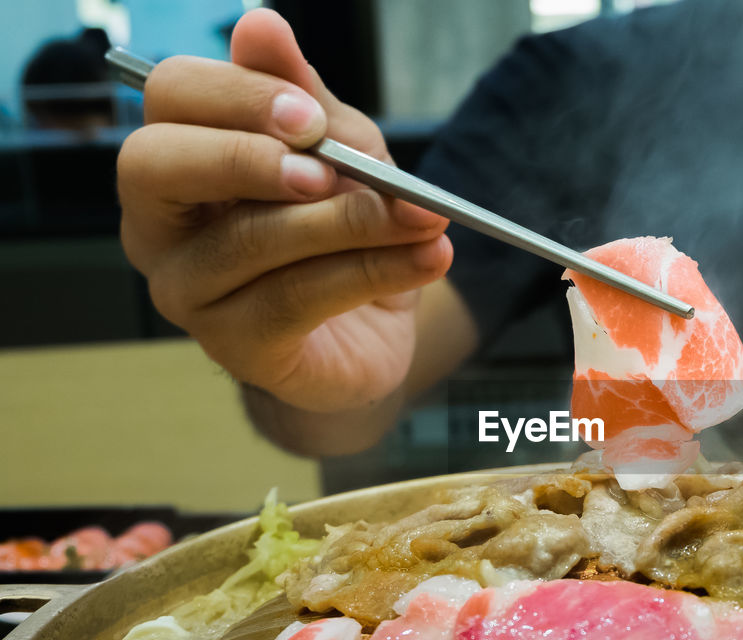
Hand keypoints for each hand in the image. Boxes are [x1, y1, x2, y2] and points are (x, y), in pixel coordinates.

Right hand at [118, 9, 452, 413]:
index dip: (238, 95)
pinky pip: (297, 300)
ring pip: (250, 240)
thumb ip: (306, 99)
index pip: (171, 96)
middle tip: (329, 167)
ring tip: (420, 217)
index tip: (311, 114)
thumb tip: (261, 26)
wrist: (371, 331)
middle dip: (248, 156)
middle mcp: (160, 224)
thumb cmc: (341, 231)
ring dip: (349, 221)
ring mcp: (188, 290)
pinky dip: (373, 272)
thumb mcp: (341, 152)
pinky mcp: (235, 346)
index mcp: (179, 155)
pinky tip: (427, 258)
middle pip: (157, 164)